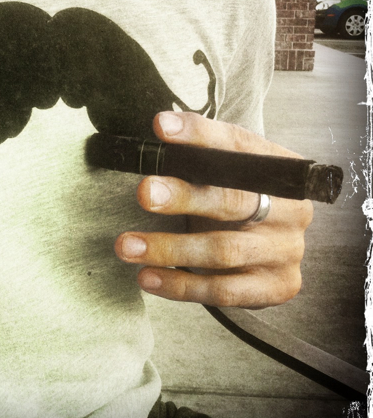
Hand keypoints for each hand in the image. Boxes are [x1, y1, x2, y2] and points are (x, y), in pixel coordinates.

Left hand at [114, 111, 313, 307]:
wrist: (272, 247)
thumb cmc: (237, 202)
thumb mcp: (226, 174)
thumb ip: (200, 154)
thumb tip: (162, 126)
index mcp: (279, 169)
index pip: (237, 145)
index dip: (199, 135)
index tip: (161, 127)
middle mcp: (291, 209)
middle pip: (234, 201)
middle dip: (184, 197)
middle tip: (144, 193)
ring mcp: (287, 250)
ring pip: (223, 251)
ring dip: (170, 249)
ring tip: (127, 246)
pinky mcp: (277, 286)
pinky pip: (223, 291)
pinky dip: (180, 286)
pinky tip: (147, 277)